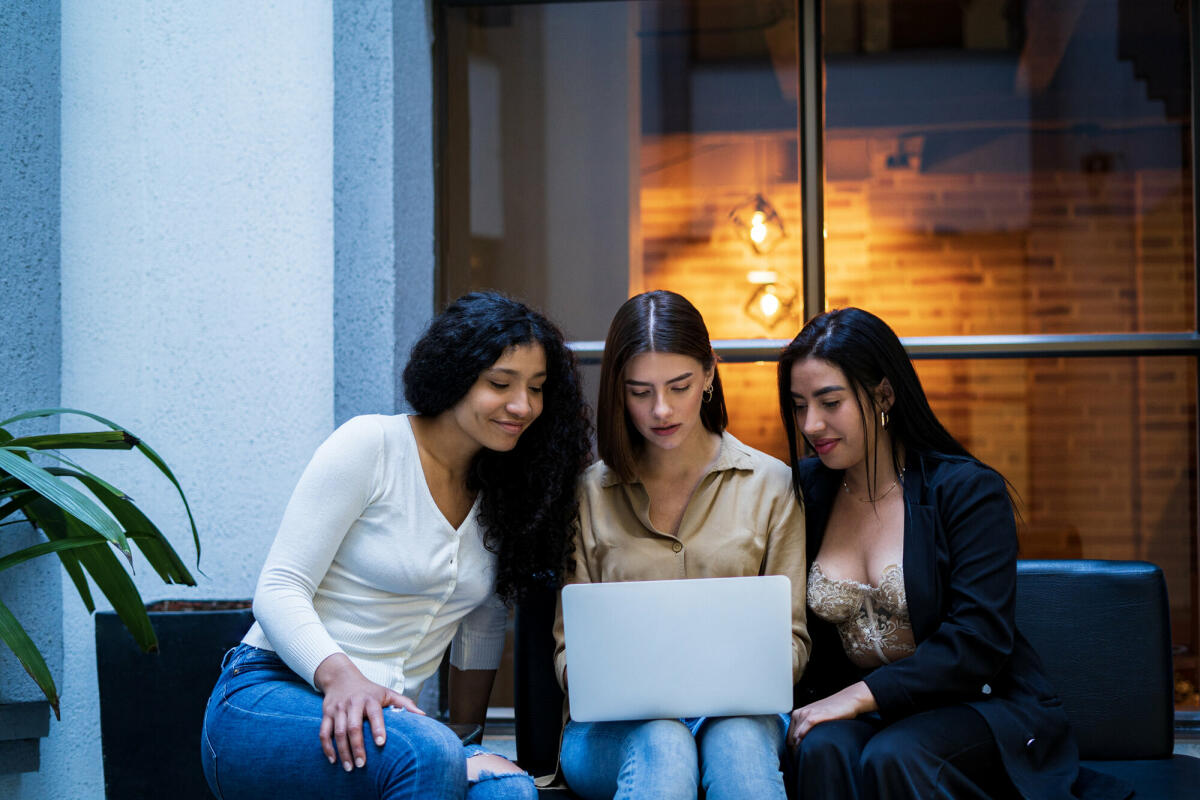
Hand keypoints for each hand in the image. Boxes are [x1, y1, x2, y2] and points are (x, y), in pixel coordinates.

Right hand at [314, 653, 424, 770]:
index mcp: (370, 699)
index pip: (374, 714)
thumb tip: (423, 715)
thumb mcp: (387, 693)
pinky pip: (323, 732)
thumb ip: (404, 703)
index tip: (381, 743)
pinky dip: (327, 747)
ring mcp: (338, 709)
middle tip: (362, 764)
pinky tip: (333, 760)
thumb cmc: (369, 690)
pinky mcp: (327, 714)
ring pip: (338, 732)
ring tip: (350, 767)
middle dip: (357, 747)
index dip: (378, 728)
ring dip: (343, 751)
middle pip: (353, 727)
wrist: (341, 677)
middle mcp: (353, 703)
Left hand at [786, 681, 876, 748]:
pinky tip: (809, 747)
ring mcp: (805, 714)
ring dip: (800, 748)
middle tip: (805, 759)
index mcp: (797, 714)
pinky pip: (803, 732)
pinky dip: (803, 741)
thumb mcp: (817, 717)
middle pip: (791, 739)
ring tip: (809, 756)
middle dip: (796, 750)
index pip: (788, 737)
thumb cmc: (834, 710)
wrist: (847, 700)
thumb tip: (803, 744)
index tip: (800, 757)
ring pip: (796, 737)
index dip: (793, 749)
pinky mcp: (814, 717)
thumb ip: (808, 727)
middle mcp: (798, 714)